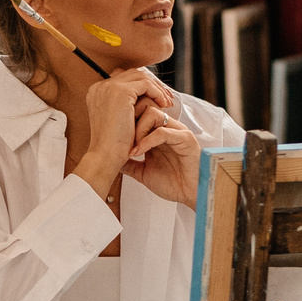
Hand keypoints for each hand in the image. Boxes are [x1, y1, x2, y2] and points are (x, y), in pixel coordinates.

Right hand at [71, 69, 169, 202]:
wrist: (105, 156)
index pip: (123, 79)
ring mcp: (109, 87)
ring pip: (140, 77)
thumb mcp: (117, 120)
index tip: (156, 97)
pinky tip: (163, 105)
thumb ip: (125, 106)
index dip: (142, 86)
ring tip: (167, 102)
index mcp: (96, 92)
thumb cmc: (111, 145)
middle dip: (151, 84)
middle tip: (165, 98)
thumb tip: (144, 99)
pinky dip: (157, 93)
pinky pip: (146, 84)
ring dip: (156, 88)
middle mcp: (100, 86)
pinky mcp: (120, 91)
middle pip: (132, 75)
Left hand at [124, 91, 201, 205]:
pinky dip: (147, 141)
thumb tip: (108, 161)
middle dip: (130, 120)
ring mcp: (177, 131)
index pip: (139, 111)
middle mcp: (167, 128)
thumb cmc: (172, 183)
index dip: (125, 120)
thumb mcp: (142, 172)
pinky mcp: (185, 139)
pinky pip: (163, 132)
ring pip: (154, 114)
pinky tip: (138, 153)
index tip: (113, 135)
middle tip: (121, 139)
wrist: (193, 195)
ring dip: (138, 129)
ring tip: (131, 147)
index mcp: (157, 132)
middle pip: (145, 106)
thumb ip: (128, 164)